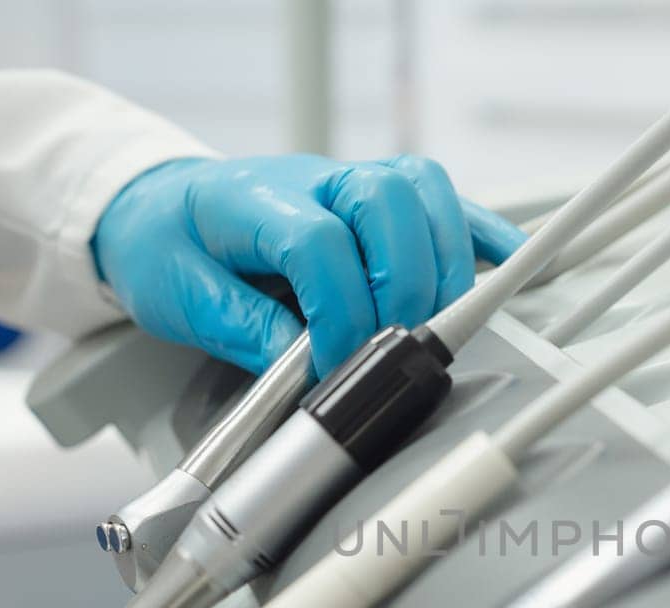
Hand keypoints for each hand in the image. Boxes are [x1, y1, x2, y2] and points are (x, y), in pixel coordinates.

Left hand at [91, 154, 527, 376]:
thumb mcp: (178, 296)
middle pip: (388, 200)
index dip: (337, 310)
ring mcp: (354, 184)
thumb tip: (305, 365)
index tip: (333, 366)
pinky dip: (483, 234)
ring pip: (426, 192)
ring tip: (433, 325)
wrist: (160, 208)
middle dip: (402, 283)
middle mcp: (316, 180)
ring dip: (445, 262)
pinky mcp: (383, 202)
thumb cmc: (169, 246)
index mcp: (254, 198)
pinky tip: (509, 265)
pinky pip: (448, 204)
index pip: (317, 241)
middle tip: (389, 346)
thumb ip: (240, 329)